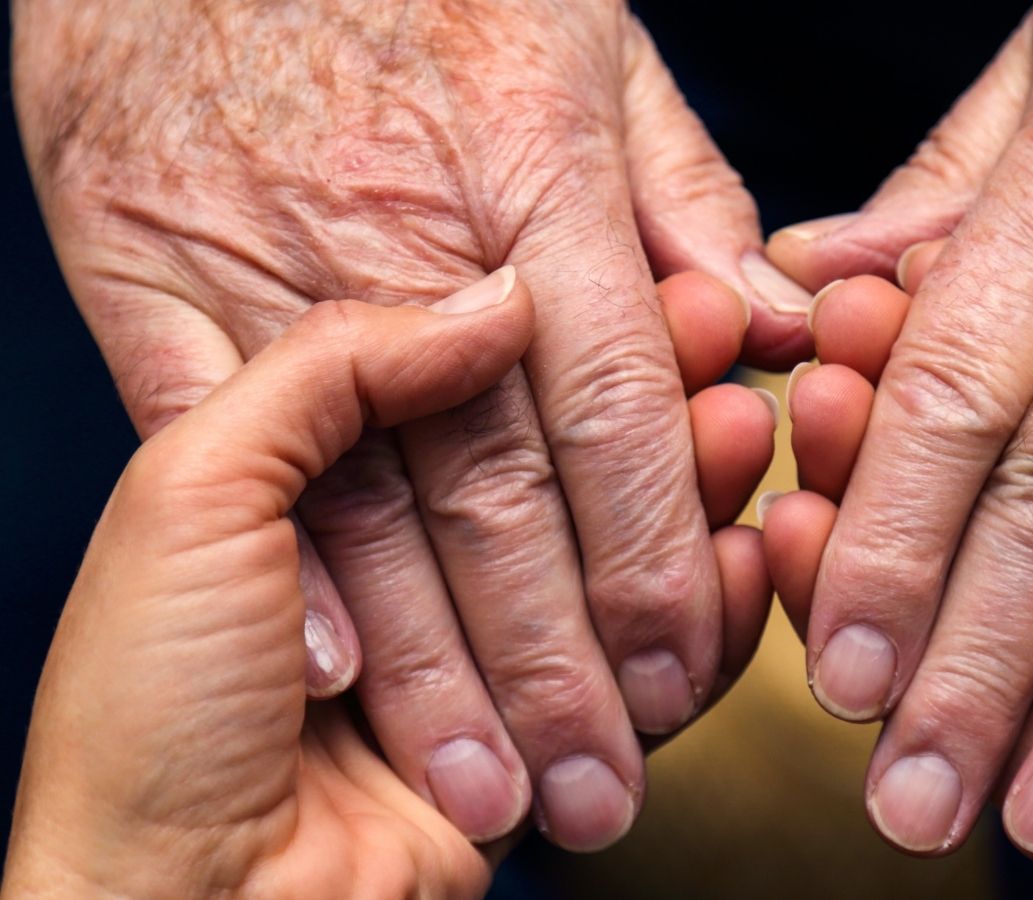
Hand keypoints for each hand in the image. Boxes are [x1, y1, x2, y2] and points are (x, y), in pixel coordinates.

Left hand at [0, 274, 760, 894]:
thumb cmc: (147, 714)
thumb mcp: (193, 497)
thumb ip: (332, 371)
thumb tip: (495, 303)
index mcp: (319, 465)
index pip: (479, 372)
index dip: (578, 329)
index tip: (667, 292)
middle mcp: (410, 539)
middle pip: (566, 455)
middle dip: (654, 411)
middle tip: (731, 358)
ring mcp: (486, 637)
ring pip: (619, 545)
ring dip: (694, 496)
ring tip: (747, 437)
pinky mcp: (544, 724)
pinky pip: (649, 660)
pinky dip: (708, 613)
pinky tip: (746, 554)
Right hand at [12, 0, 801, 847]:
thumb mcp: (590, 48)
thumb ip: (681, 198)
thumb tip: (759, 327)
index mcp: (535, 170)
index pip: (613, 403)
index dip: (651, 551)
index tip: (683, 665)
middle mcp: (408, 232)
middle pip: (500, 484)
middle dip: (557, 657)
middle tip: (600, 782)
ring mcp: (267, 256)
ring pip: (368, 494)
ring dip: (435, 661)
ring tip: (490, 780)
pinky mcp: (147, 273)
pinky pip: (208, 435)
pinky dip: (279, 554)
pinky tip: (339, 673)